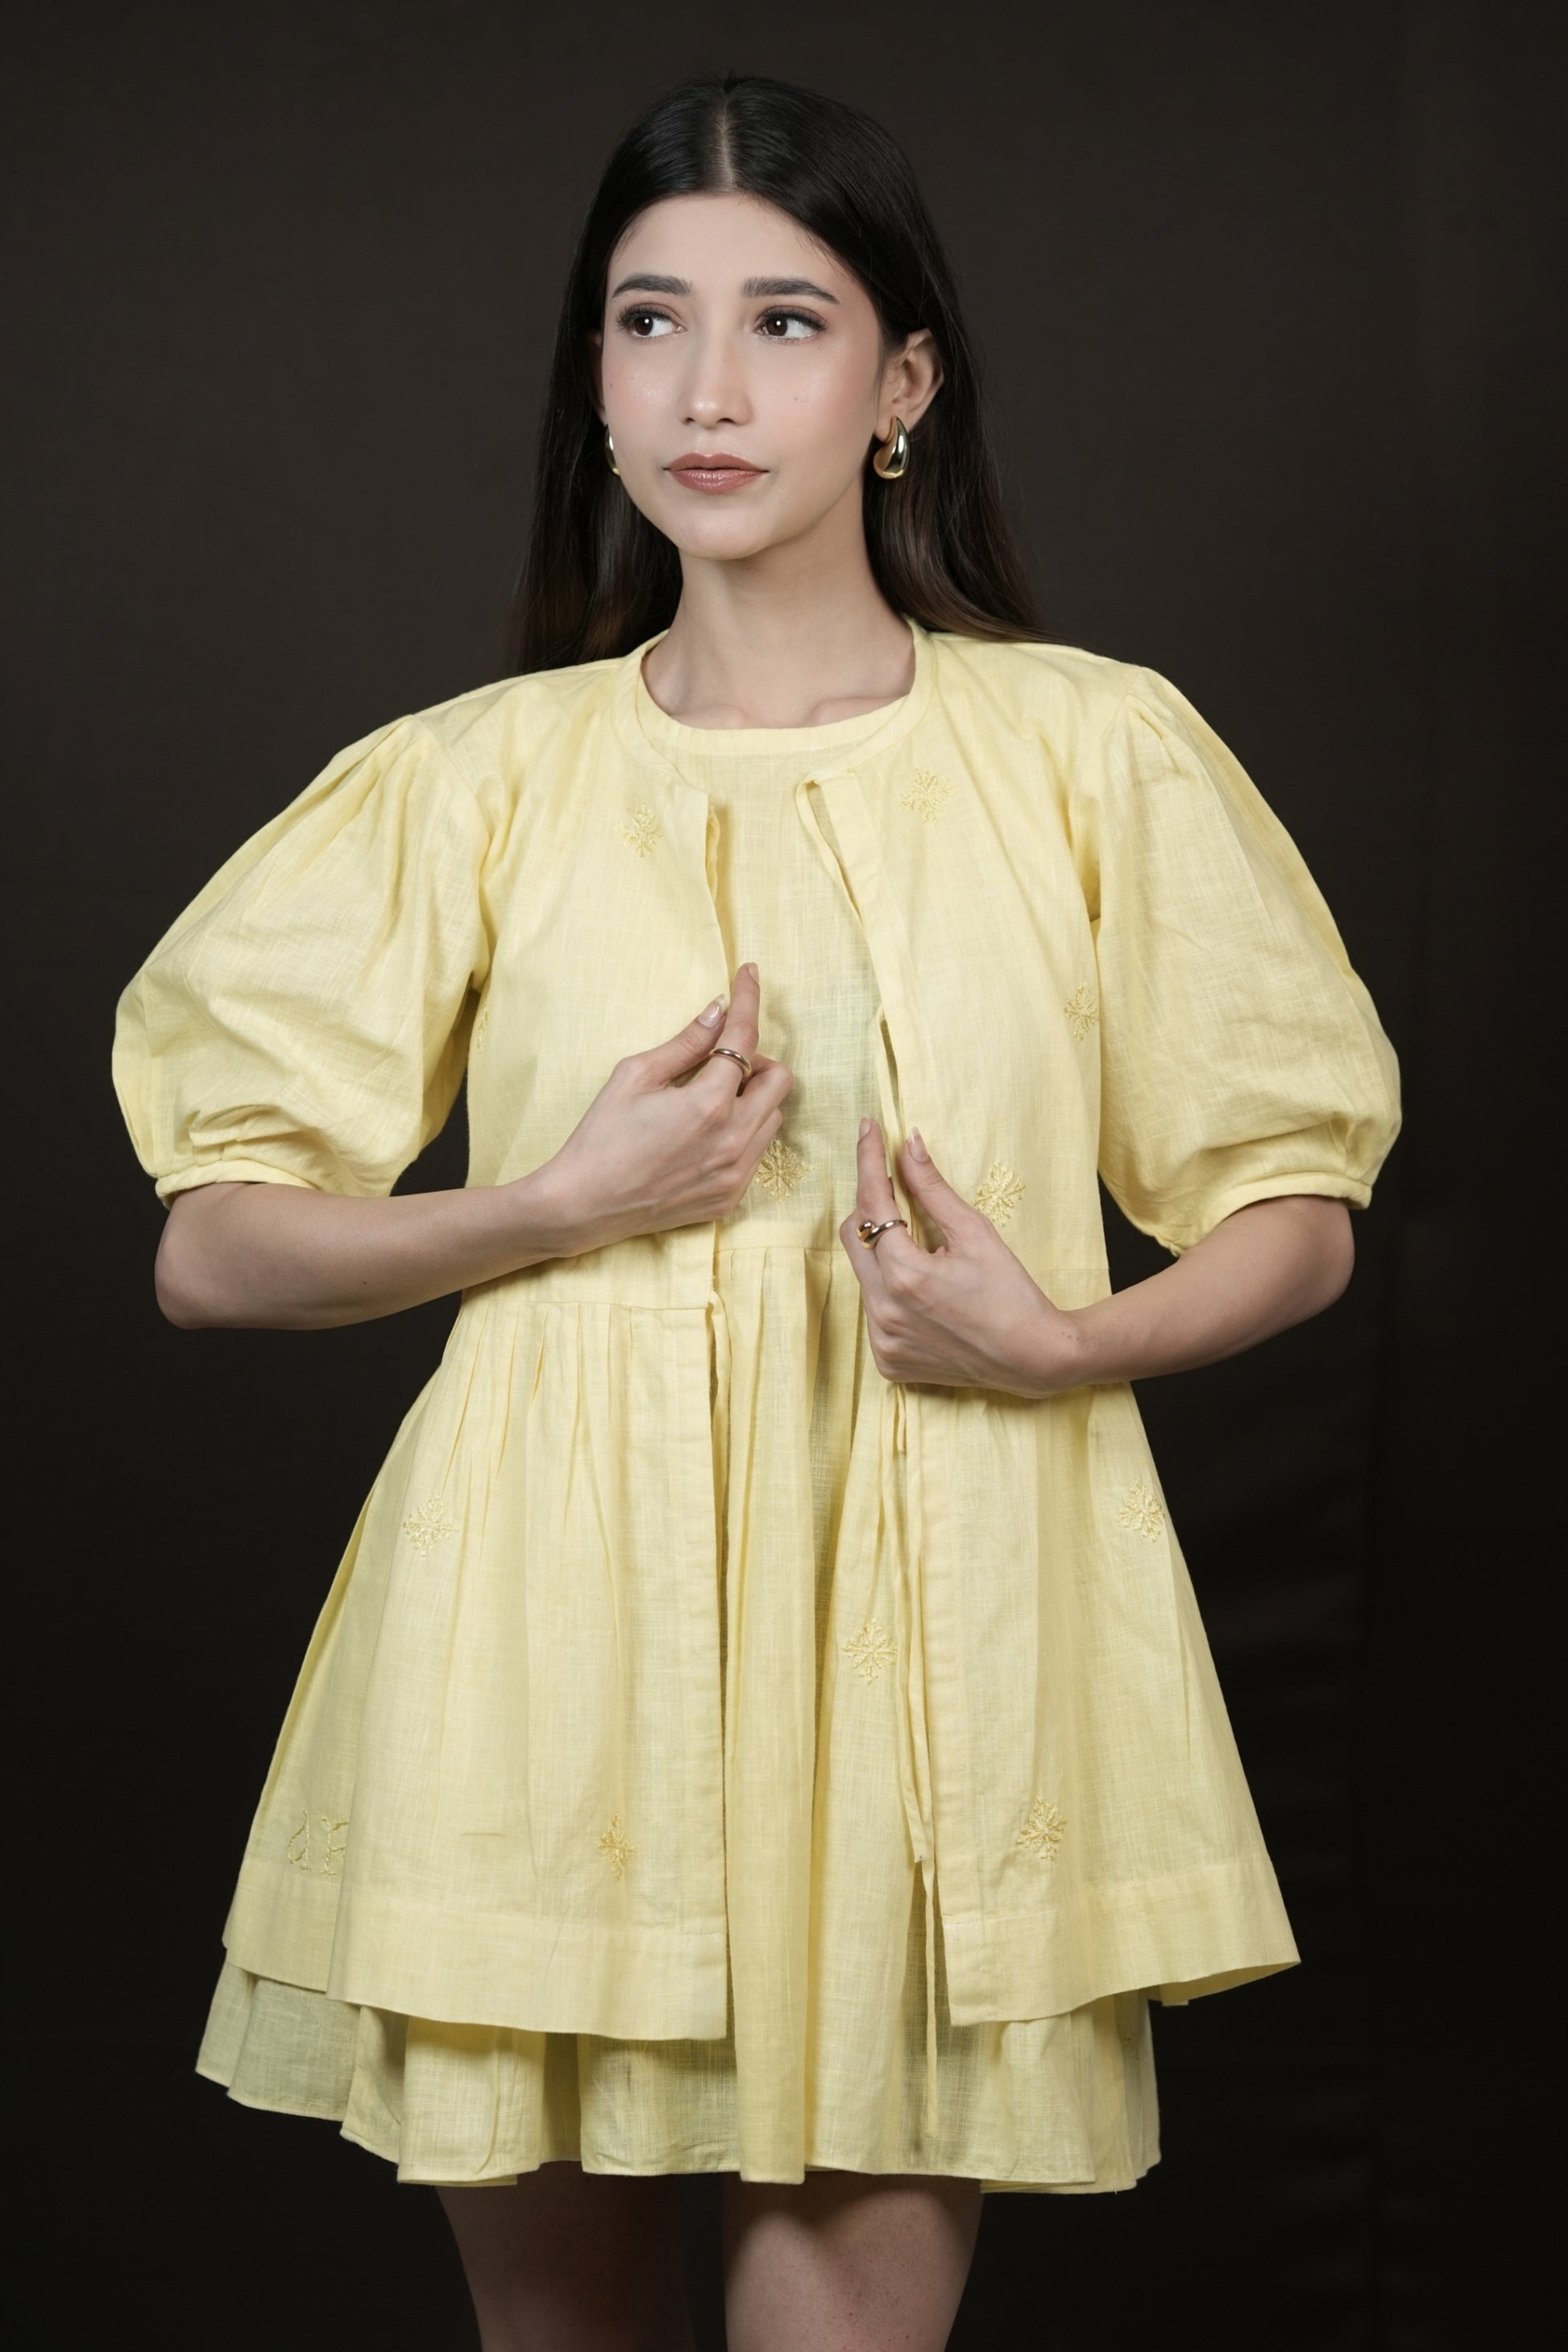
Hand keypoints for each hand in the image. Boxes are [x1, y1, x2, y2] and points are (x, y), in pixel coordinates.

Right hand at [538, 963, 794, 1254]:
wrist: (583, 1205)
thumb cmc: (601, 1136)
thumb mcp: (635, 1076)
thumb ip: (685, 1043)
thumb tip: (717, 1011)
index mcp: (708, 1103)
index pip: (745, 1038)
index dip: (749, 1000)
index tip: (750, 975)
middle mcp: (733, 1139)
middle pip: (779, 1079)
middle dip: (756, 1060)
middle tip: (720, 1060)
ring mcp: (736, 1173)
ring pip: (773, 1117)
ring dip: (751, 1098)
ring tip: (710, 1100)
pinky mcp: (730, 1196)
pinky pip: (757, 1152)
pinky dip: (742, 1132)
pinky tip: (705, 1134)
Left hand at [838, 1120, 1083, 1396]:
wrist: (1033, 1357)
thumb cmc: (1011, 1293)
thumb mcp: (975, 1232)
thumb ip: (932, 1188)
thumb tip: (908, 1144)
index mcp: (904, 1275)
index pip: (871, 1202)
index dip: (868, 1160)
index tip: (867, 1128)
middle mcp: (883, 1310)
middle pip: (854, 1235)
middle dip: (871, 1205)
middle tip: (897, 1187)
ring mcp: (882, 1339)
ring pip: (862, 1273)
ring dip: (882, 1251)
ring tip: (921, 1248)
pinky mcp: (886, 1359)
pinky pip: (873, 1309)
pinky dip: (889, 1290)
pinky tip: (924, 1292)